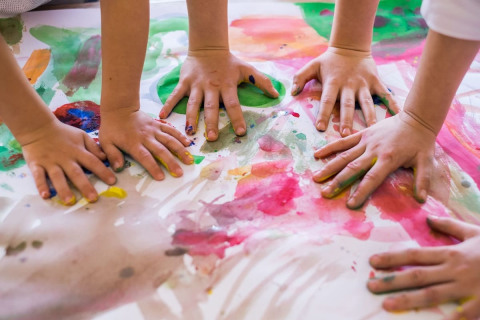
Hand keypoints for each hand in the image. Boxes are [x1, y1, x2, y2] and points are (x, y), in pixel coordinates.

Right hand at [21, 120, 115, 204]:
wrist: (38, 127)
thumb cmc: (63, 133)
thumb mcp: (81, 135)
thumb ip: (93, 147)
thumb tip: (105, 158)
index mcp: (77, 151)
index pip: (93, 162)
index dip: (103, 171)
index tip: (112, 182)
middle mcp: (65, 159)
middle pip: (76, 173)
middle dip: (85, 186)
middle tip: (93, 198)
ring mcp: (50, 162)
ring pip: (58, 177)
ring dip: (64, 189)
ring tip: (70, 201)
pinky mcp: (36, 165)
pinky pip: (38, 176)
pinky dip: (41, 186)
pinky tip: (46, 196)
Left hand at [99, 108, 193, 179]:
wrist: (119, 109)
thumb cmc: (112, 128)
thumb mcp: (106, 142)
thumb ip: (112, 155)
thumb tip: (118, 169)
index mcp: (134, 143)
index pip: (145, 157)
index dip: (153, 167)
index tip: (161, 177)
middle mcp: (146, 137)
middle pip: (161, 150)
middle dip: (171, 162)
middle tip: (180, 173)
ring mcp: (154, 130)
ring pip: (169, 140)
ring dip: (180, 151)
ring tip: (189, 160)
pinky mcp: (158, 124)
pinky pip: (170, 130)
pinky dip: (180, 136)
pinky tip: (188, 144)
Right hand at [159, 50, 278, 140]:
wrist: (208, 47)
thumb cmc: (229, 62)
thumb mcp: (247, 69)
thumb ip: (262, 81)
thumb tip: (276, 94)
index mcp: (227, 85)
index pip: (233, 104)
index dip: (237, 118)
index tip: (240, 132)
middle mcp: (211, 87)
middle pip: (212, 107)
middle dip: (212, 123)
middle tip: (212, 138)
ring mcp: (196, 85)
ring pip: (193, 104)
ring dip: (192, 118)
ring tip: (190, 133)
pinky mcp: (184, 82)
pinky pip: (175, 95)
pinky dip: (168, 105)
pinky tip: (162, 116)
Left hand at [292, 47, 398, 135]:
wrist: (351, 47)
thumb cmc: (329, 61)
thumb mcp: (313, 65)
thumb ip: (300, 77)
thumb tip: (292, 91)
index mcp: (333, 83)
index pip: (326, 100)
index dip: (323, 113)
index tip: (320, 128)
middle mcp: (349, 85)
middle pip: (347, 105)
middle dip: (347, 120)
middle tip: (345, 135)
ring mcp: (364, 84)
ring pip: (366, 102)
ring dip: (368, 116)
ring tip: (370, 131)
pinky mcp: (375, 82)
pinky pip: (385, 94)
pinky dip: (392, 104)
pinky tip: (398, 115)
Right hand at [313, 111, 435, 208]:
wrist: (416, 117)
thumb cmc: (421, 142)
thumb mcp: (426, 161)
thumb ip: (422, 180)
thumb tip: (421, 199)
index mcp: (388, 159)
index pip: (371, 179)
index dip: (360, 192)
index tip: (350, 204)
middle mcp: (373, 151)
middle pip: (352, 168)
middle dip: (338, 182)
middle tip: (325, 193)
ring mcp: (365, 142)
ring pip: (344, 156)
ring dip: (329, 167)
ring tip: (316, 178)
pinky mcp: (362, 134)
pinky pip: (344, 142)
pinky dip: (330, 148)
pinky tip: (317, 155)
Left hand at [368, 216, 479, 319]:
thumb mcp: (474, 231)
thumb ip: (449, 225)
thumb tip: (427, 218)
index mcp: (452, 253)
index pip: (415, 255)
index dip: (393, 258)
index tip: (373, 261)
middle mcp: (455, 270)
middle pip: (417, 276)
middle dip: (392, 280)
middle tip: (370, 285)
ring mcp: (468, 288)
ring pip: (432, 295)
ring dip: (408, 300)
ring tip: (387, 304)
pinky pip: (462, 314)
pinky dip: (448, 318)